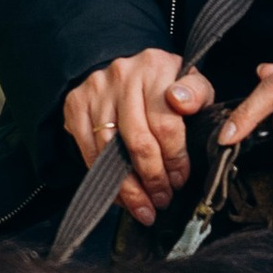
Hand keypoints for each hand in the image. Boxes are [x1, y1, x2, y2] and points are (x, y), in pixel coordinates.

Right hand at [62, 51, 215, 226]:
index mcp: (156, 66)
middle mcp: (123, 74)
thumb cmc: (167, 87)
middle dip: (152, 177)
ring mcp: (96, 89)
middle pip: (137, 139)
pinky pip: (88, 152)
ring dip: (128, 187)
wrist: (128, 74)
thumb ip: (197, 94)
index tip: (180, 180)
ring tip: (143, 206)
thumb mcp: (193, 86)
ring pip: (110, 150)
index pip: (165, 123)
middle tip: (161, 199)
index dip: (175, 158)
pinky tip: (121, 196)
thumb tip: (182, 102)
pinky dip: (104, 180)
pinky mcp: (75, 104)